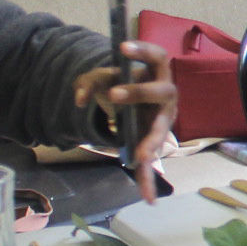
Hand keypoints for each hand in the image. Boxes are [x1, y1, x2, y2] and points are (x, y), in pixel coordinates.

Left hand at [74, 39, 177, 200]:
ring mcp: (163, 121)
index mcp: (156, 73)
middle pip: (162, 92)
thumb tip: (79, 100)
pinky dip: (148, 180)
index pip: (157, 56)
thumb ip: (87, 84)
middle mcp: (166, 96)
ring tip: (142, 157)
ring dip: (151, 142)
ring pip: (160, 131)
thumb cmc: (122, 85)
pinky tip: (148, 198)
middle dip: (139, 93)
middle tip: (113, 95)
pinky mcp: (153, 143)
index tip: (122, 47)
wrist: (134, 106)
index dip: (143, 50)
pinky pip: (152, 162)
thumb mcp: (101, 80)